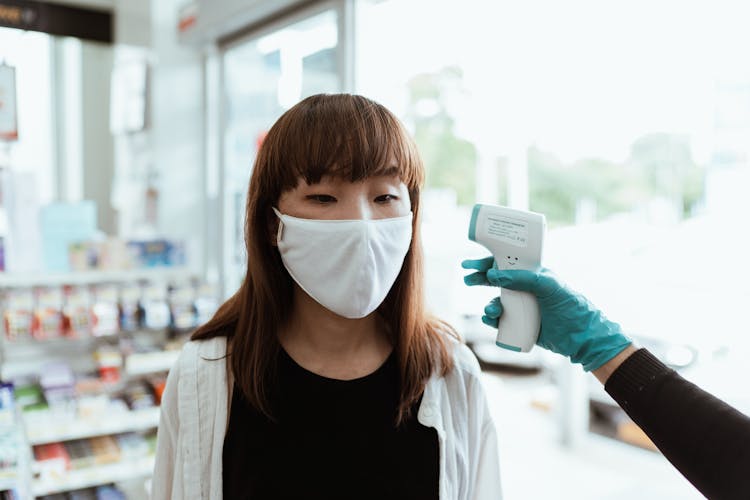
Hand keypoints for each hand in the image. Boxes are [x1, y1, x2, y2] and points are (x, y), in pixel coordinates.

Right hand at [461, 257, 631, 371]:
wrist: (581, 337)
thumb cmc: (570, 305)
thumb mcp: (548, 286)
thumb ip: (522, 278)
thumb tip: (493, 276)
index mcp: (531, 275)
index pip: (505, 263)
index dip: (487, 262)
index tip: (470, 263)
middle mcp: (524, 289)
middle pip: (495, 281)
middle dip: (480, 279)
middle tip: (467, 280)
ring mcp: (521, 307)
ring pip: (495, 302)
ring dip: (488, 305)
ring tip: (492, 311)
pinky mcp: (519, 325)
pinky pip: (499, 320)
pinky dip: (491, 320)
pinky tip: (492, 320)